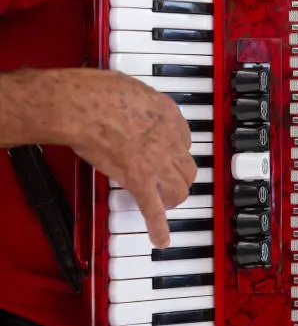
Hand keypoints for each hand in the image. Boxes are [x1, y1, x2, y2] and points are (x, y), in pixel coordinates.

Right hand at [60, 69, 196, 247]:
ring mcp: (157, 162)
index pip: (184, 138)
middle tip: (170, 180)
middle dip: (180, 176)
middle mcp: (169, 139)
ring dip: (174, 198)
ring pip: (179, 189)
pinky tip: (161, 240)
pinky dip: (158, 228)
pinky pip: (153, 211)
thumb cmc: (96, 91)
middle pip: (187, 166)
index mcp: (168, 113)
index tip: (168, 153)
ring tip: (166, 205)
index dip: (175, 149)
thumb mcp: (128, 84)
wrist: (82, 107)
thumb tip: (132, 99)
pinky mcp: (139, 181)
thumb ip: (138, 98)